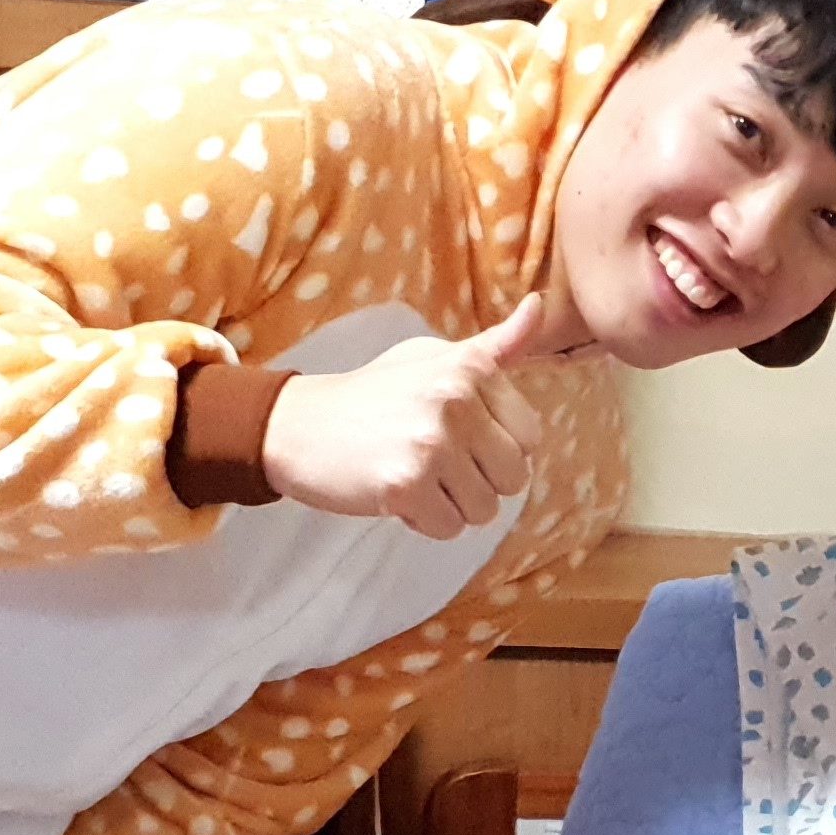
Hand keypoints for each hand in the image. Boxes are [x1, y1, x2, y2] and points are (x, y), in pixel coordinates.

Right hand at [257, 298, 555, 537]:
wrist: (297, 424)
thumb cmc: (376, 394)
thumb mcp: (436, 357)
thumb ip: (497, 346)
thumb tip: (539, 306)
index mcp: (469, 368)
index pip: (530, 437)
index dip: (496, 449)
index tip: (459, 437)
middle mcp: (454, 401)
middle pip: (513, 478)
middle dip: (478, 481)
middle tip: (434, 461)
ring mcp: (430, 444)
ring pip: (484, 510)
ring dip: (452, 505)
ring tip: (414, 474)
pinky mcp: (405, 485)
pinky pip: (449, 528)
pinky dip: (424, 521)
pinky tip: (396, 493)